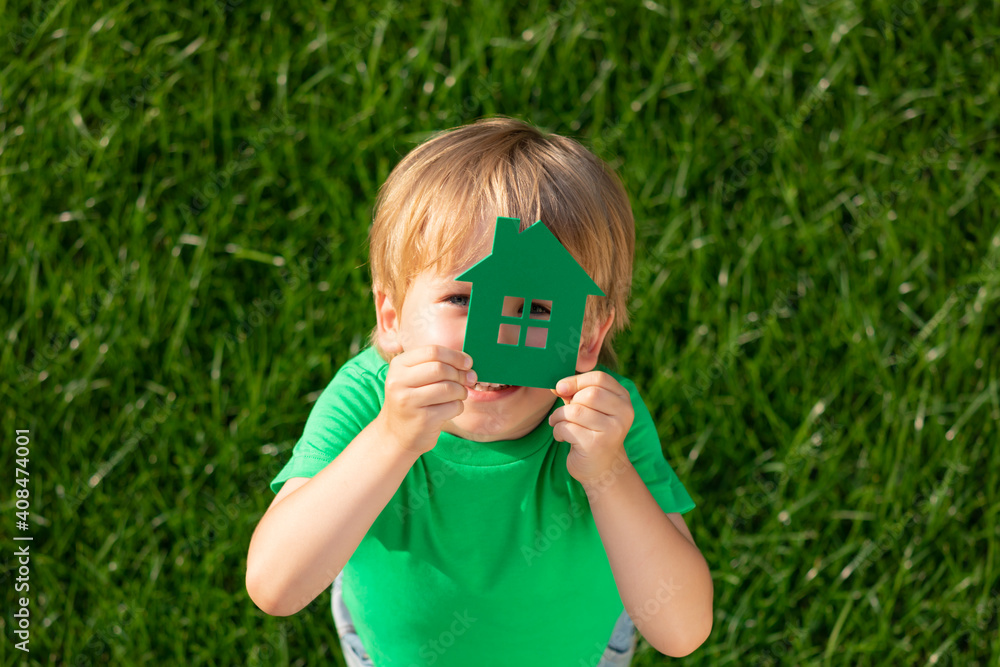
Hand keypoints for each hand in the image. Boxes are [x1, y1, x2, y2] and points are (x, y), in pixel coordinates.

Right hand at [375, 345, 476, 455]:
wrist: (397, 434)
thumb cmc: (412, 401)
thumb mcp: (413, 378)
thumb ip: (435, 364)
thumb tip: (467, 362)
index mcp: (398, 366)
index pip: (433, 351)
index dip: (455, 356)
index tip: (467, 363)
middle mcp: (399, 382)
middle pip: (441, 369)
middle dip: (460, 374)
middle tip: (468, 380)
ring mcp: (409, 402)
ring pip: (449, 388)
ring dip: (461, 391)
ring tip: (459, 395)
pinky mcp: (422, 420)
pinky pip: (453, 407)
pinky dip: (458, 406)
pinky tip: (451, 409)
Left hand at [548, 371, 633, 487]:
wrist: (602, 468)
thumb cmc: (591, 432)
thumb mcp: (588, 408)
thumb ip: (575, 393)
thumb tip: (556, 386)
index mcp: (623, 399)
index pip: (600, 378)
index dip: (576, 380)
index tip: (561, 388)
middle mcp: (623, 413)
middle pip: (589, 394)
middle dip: (569, 401)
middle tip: (563, 413)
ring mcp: (612, 430)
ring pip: (575, 410)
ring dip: (559, 416)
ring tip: (558, 424)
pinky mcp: (597, 445)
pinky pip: (567, 428)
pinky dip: (558, 431)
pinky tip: (562, 437)